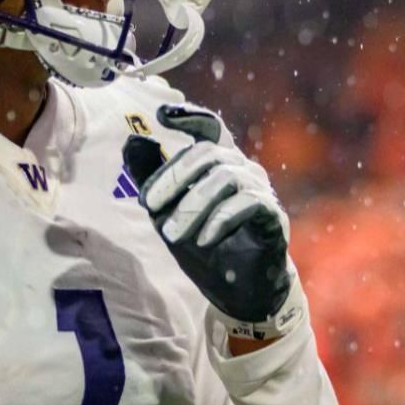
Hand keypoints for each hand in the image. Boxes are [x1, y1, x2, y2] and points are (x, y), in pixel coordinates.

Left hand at [123, 106, 303, 339]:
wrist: (237, 289)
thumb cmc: (203, 245)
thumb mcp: (166, 212)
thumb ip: (151, 178)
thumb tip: (131, 140)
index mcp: (218, 163)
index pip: (209, 127)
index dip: (189, 116)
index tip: (161, 114)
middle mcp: (242, 169)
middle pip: (208, 153)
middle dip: (174, 177)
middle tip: (150, 206)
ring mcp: (260, 190)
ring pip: (225, 178)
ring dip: (192, 205)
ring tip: (171, 234)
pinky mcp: (273, 215)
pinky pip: (247, 204)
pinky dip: (220, 220)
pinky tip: (203, 240)